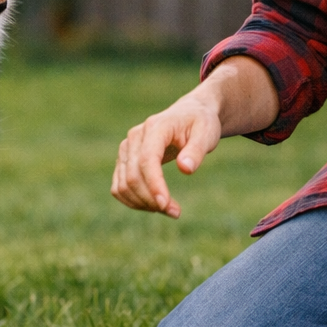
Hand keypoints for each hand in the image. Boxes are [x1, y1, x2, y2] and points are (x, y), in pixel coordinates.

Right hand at [111, 94, 221, 217]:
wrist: (189, 113)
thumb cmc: (200, 123)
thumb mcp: (207, 133)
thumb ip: (196, 150)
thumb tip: (185, 169)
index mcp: (155, 127)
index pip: (147, 159)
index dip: (154, 184)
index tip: (167, 206)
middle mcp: (135, 136)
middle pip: (133, 175)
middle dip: (152, 199)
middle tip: (176, 212)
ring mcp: (126, 148)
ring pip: (123, 184)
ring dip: (142, 203)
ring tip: (169, 210)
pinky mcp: (124, 159)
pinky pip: (119, 186)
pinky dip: (133, 201)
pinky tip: (154, 205)